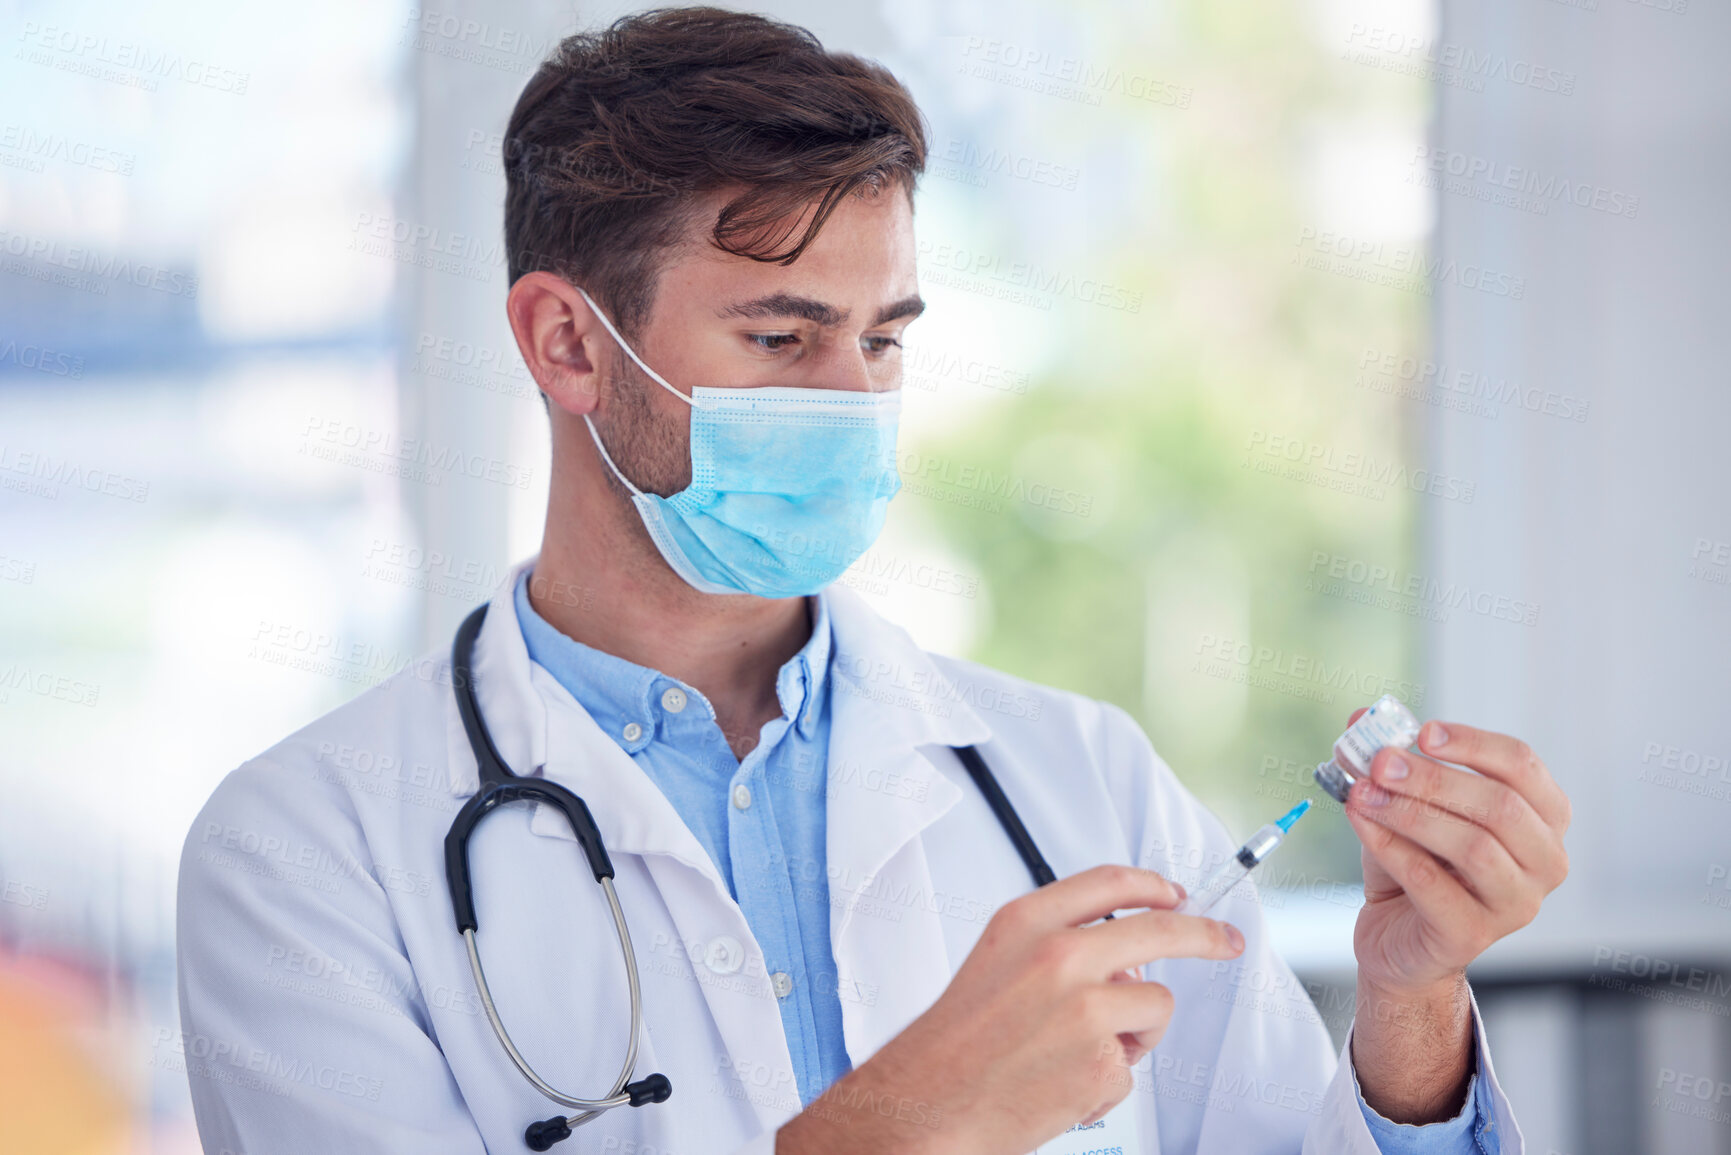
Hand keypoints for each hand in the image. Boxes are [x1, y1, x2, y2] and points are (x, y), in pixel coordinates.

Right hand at [775, 865, 1245, 1154]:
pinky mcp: (1102, 1061)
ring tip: (1078, 1053)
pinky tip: (1064, 1084)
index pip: (1110, 882)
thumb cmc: (956, 1044)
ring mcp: (1086, 1008)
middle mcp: (1060, 955)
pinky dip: (1109, 1078)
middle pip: (1162, 928)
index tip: (1178, 893)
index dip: (1153, 884)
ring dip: (1135, 1032)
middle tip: (1226, 940)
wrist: (926, 1104)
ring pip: (1156, 1004)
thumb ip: (1057, 943)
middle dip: (1205, 934)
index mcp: (1027, 922)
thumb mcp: (998, 962)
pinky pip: (1134, 1063)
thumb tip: (1124, 954)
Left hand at [1346, 717, 1570, 994]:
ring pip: (1473, 846)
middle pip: (1500, 806)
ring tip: (1361, 793)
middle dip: (1434, 778)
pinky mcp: (1473, 935)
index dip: (1473, 743)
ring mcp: (1515, 904)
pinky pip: (1430, 882)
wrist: (1396, 936)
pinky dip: (1390, 846)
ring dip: (1411, 812)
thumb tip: (1362, 719)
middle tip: (1379, 762)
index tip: (1422, 732)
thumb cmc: (1415, 862)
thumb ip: (1390, 763)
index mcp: (1543, 818)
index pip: (1522, 766)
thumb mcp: (1406, 804)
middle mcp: (1545, 861)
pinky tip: (1361, 822)